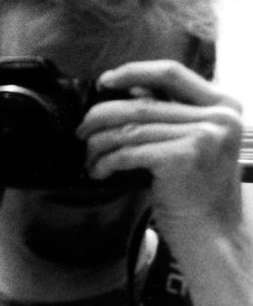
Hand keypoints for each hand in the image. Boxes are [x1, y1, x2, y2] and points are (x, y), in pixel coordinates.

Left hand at [78, 60, 243, 237]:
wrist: (213, 234)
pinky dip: (106, 161)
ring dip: (99, 142)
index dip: (133, 72)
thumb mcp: (195, 142)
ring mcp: (203, 136)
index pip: (171, 73)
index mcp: (224, 106)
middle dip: (101, 115)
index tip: (104, 81)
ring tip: (88, 155)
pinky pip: (128, 151)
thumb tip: (129, 89)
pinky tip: (99, 171)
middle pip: (141, 104)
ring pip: (130, 128)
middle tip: (82, 129)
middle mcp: (219, 118)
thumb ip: (171, 114)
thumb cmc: (197, 190)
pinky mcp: (183, 157)